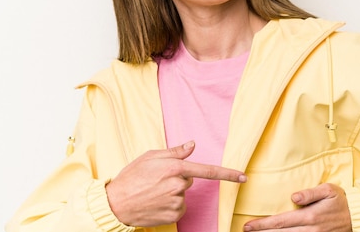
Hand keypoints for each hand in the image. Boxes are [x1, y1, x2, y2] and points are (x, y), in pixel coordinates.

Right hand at [105, 141, 246, 226]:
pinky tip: (157, 202)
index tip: (243, 176)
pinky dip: (171, 204)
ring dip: (174, 192)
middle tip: (158, 180)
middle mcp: (178, 185)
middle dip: (178, 178)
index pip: (207, 170)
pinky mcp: (173, 215)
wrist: (116, 203)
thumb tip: (192, 144)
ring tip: (154, 191)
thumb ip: (174, 152)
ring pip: (184, 194)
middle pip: (190, 179)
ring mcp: (176, 201)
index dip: (228, 174)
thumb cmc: (132, 177)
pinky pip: (180, 207)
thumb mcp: (150, 157)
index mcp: (175, 167)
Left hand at [243, 183, 350, 231]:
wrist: (358, 217)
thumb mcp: (329, 190)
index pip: (281, 221)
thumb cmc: (341, 201)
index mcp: (310, 216)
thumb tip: (293, 196)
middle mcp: (310, 230)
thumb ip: (310, 193)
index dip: (263, 224)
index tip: (249, 225)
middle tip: (246, 231)